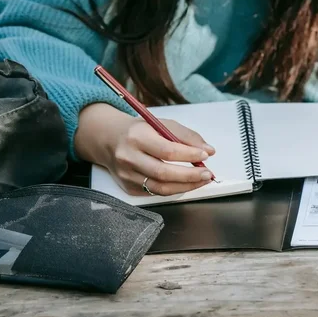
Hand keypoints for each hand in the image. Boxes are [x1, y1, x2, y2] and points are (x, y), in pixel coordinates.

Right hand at [75, 104, 215, 195]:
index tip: (205, 155)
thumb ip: (186, 136)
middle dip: (190, 176)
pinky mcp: (128, 187)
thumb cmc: (139, 131)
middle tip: (207, 173)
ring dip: (186, 186)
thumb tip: (208, 150)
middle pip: (164, 173)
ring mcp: (127, 175)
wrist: (109, 140)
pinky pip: (155, 192)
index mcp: (137, 137)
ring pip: (161, 187)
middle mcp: (129, 157)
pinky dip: (174, 189)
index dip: (189, 155)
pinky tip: (185, 183)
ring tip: (201, 180)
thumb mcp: (161, 124)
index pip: (167, 150)